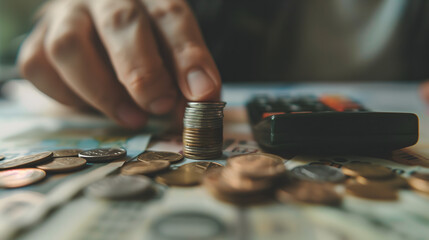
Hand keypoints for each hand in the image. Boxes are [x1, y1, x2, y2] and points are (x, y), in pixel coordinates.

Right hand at [18, 0, 220, 127]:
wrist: (92, 28)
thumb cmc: (141, 44)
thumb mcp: (168, 53)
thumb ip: (183, 77)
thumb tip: (195, 109)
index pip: (170, 15)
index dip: (188, 56)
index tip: (201, 93)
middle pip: (121, 23)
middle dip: (143, 73)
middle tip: (161, 105)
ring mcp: (65, 15)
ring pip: (69, 46)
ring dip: (103, 92)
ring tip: (132, 117)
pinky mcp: (36, 40)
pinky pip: (41, 68)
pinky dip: (69, 97)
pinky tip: (92, 105)